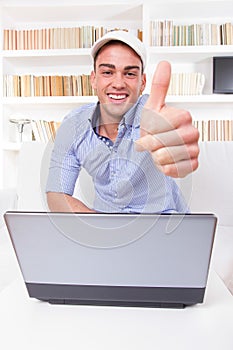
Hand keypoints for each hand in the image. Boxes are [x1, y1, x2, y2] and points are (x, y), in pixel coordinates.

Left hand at [136, 61, 199, 177]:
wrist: (156, 147)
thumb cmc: (154, 128)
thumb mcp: (153, 107)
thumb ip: (159, 86)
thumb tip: (165, 64)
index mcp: (184, 116)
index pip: (162, 126)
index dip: (150, 131)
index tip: (150, 130)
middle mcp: (192, 132)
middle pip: (165, 143)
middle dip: (153, 145)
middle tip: (153, 142)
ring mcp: (194, 148)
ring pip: (170, 157)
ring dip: (158, 156)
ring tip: (159, 151)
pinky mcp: (193, 163)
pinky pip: (177, 169)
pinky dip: (166, 167)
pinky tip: (165, 160)